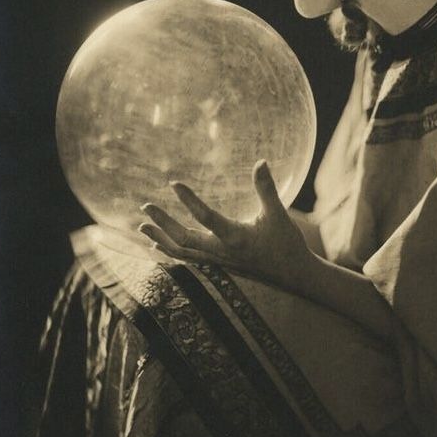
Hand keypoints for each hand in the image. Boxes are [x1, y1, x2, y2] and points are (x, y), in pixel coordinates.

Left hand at [138, 159, 312, 288]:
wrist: (293, 275)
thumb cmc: (286, 243)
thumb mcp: (278, 214)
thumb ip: (266, 189)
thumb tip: (261, 162)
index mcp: (236, 238)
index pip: (206, 217)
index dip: (188, 200)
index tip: (173, 183)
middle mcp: (222, 253)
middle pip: (184, 240)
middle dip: (163, 223)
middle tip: (145, 207)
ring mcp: (219, 262)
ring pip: (183, 253)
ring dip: (161, 239)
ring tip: (143, 227)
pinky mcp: (219, 266)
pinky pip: (189, 260)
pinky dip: (171, 252)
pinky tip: (158, 245)